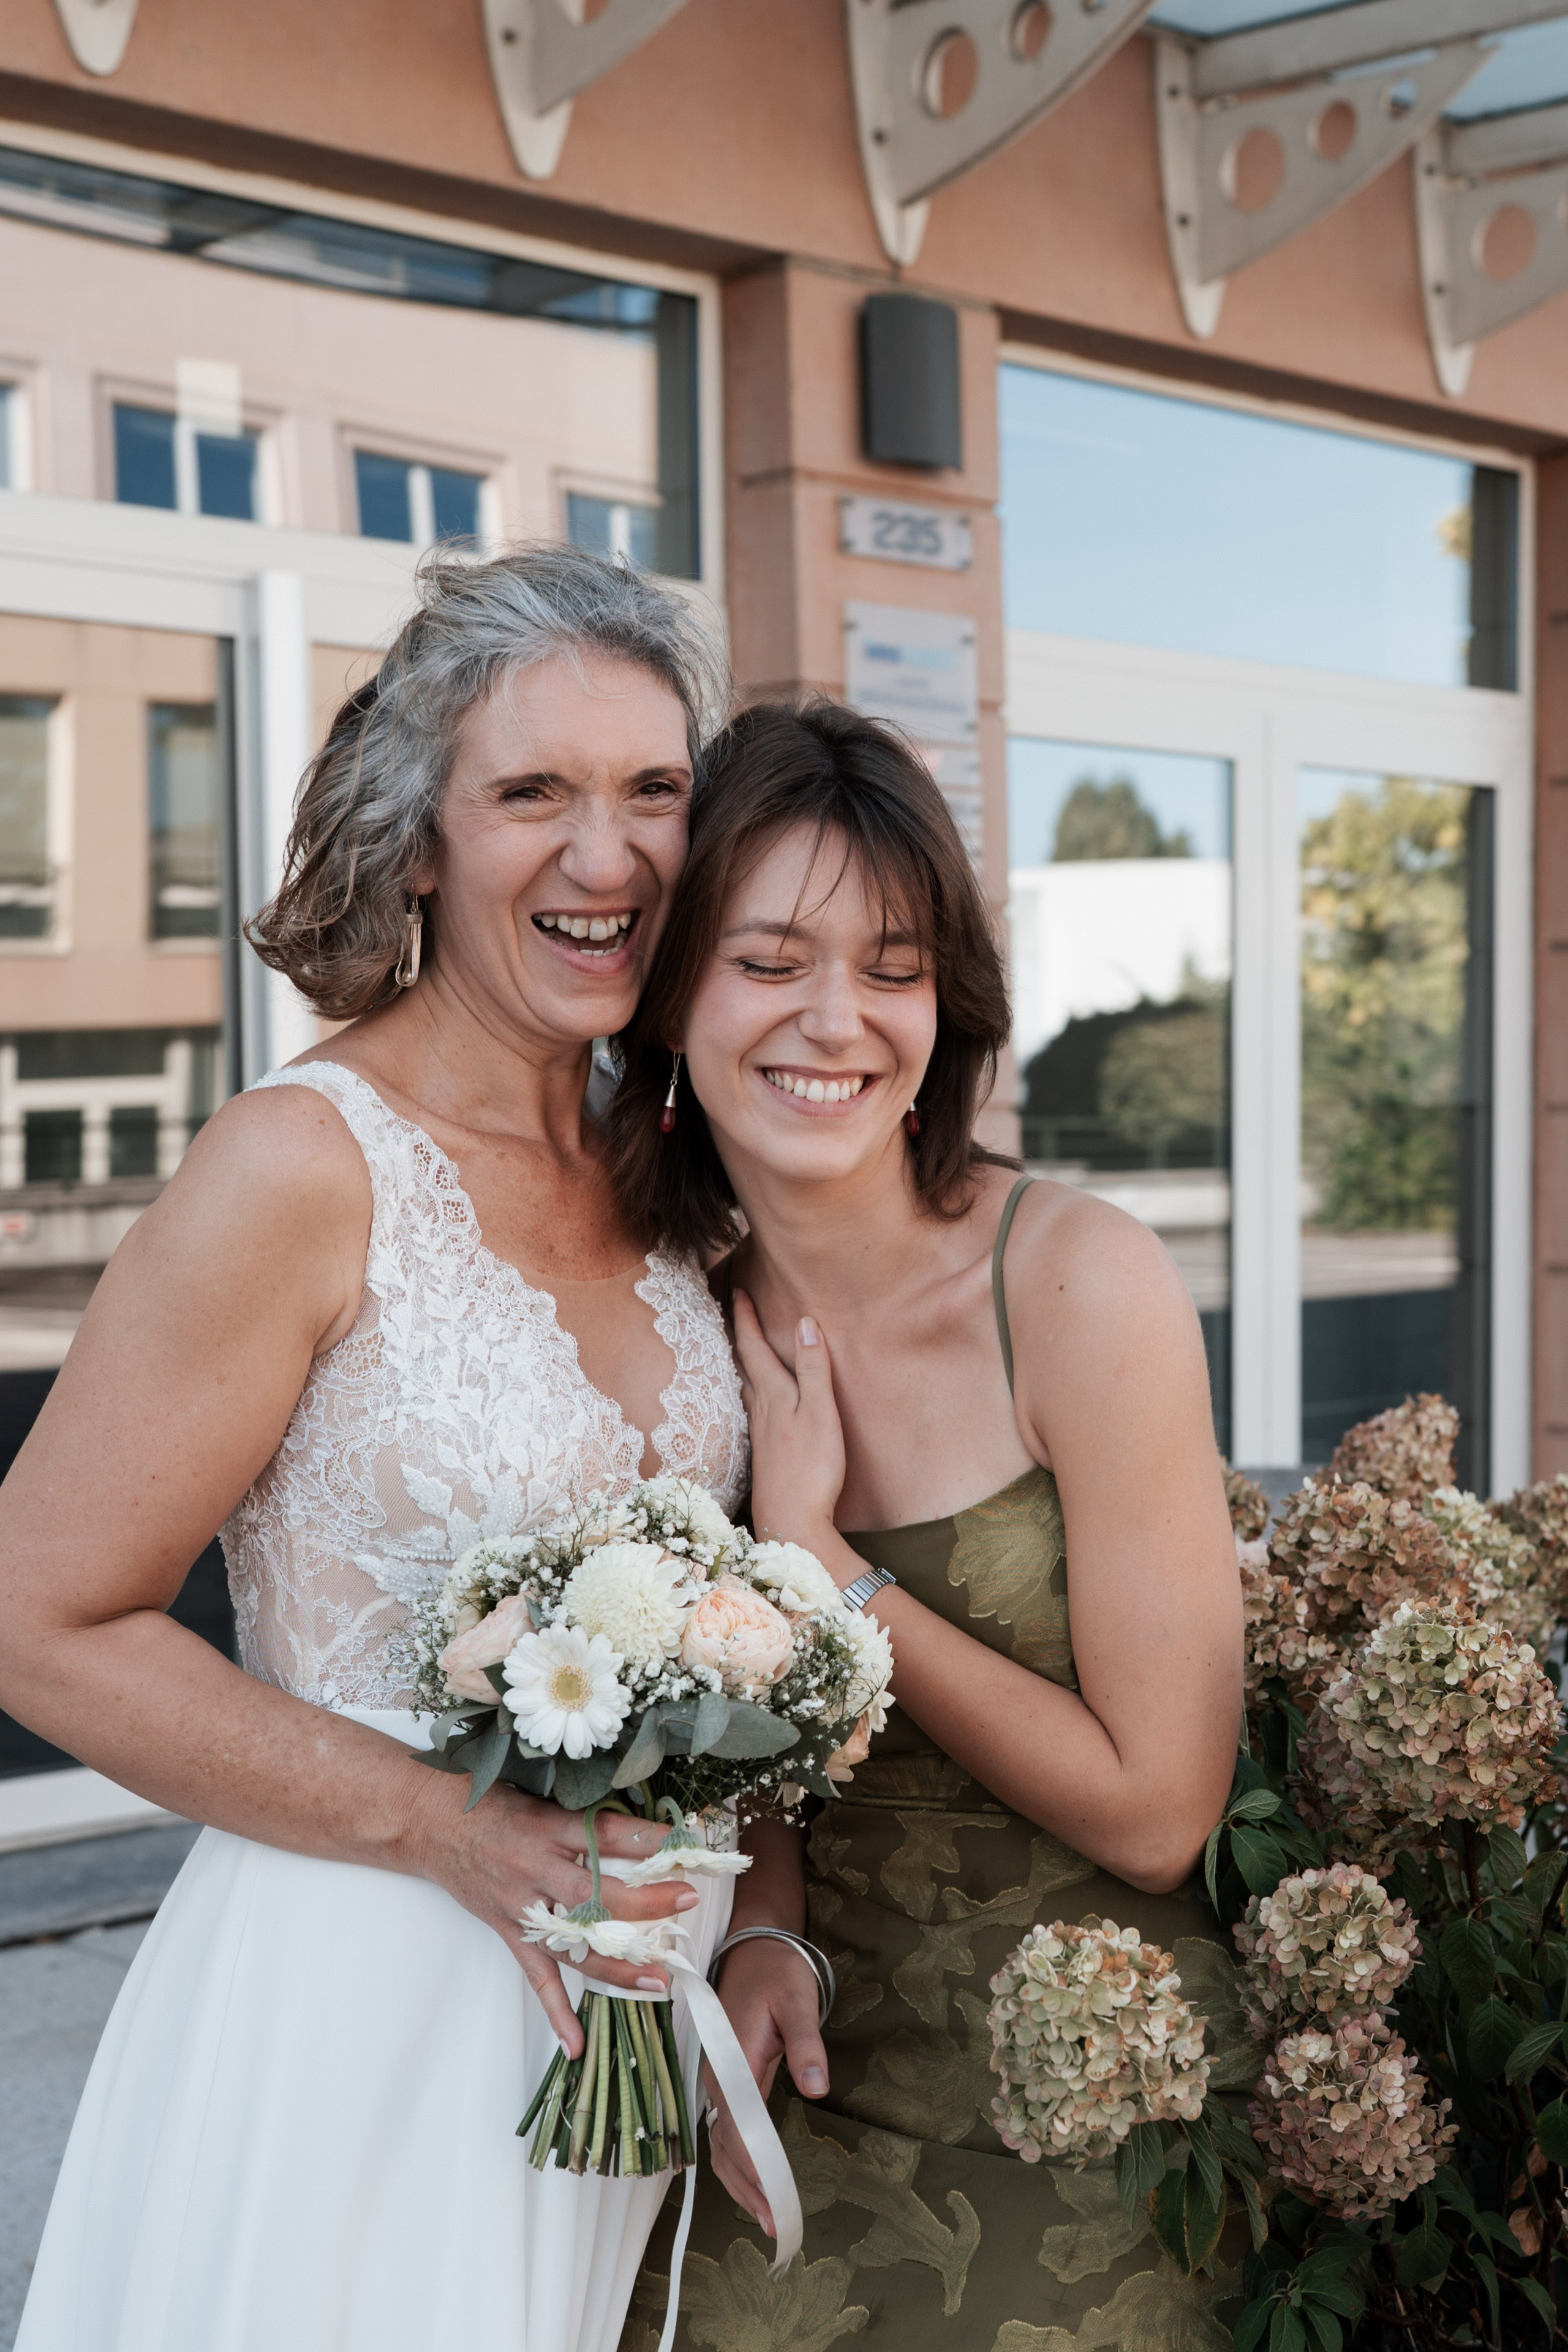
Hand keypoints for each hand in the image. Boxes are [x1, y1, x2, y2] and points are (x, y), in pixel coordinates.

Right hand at [420, 1783, 699, 2055]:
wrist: (430, 1822)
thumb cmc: (490, 1803)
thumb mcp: (540, 1797)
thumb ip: (583, 1816)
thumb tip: (640, 1827)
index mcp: (549, 1827)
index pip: (606, 1833)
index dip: (648, 1839)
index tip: (686, 1846)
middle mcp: (536, 1867)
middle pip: (595, 1893)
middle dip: (644, 1901)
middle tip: (686, 1901)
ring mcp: (521, 1904)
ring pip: (572, 1942)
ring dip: (616, 1964)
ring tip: (657, 1980)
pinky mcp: (507, 1930)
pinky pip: (535, 1975)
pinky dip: (555, 2010)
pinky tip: (574, 2043)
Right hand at [704, 1936, 828, 2234]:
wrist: (755, 1944)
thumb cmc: (778, 1971)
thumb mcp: (798, 2000)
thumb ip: (807, 2044)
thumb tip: (816, 2087)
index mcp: (733, 2061)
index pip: (737, 2131)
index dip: (754, 2171)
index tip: (775, 2204)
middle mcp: (718, 2077)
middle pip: (724, 2146)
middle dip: (747, 2188)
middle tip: (777, 2225)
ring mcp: (720, 2079)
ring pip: (721, 2141)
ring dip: (741, 2180)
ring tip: (768, 2215)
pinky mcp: (728, 2078)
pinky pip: (727, 2128)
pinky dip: (739, 2159)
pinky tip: (755, 2179)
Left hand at [733, 1292, 845, 1551]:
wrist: (792, 1523)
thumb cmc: (811, 1469)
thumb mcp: (821, 1413)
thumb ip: (812, 1369)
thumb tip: (804, 1323)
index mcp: (773, 1396)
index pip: (753, 1347)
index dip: (745, 1317)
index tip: (737, 1289)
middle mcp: (760, 1411)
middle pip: (744, 1364)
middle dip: (739, 1334)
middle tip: (731, 1309)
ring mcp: (759, 1435)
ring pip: (745, 1388)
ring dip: (742, 1364)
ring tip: (740, 1349)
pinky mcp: (764, 1454)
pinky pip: (752, 1411)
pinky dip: (751, 1393)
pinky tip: (754, 1404)